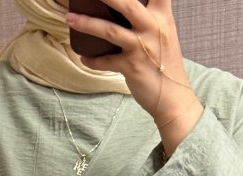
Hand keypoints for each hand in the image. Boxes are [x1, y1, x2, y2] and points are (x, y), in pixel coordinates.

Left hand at [65, 0, 203, 149]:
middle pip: (126, 3)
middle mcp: (153, 28)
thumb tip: (121, 6)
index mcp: (162, 16)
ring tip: (69, 18)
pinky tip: (84, 57)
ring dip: (86, 23)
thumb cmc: (164, 64)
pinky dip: (93, 59)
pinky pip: (106, 61)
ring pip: (110, 30)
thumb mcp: (163, 33)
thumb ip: (148, 16)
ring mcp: (142, 48)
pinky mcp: (132, 67)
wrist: (173, 99)